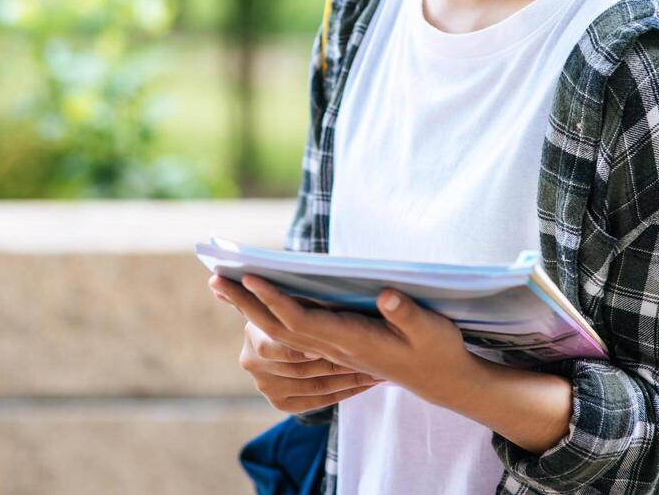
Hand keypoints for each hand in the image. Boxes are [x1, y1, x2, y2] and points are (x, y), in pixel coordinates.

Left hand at [208, 272, 474, 410]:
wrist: (443, 381)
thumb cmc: (438, 352)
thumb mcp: (432, 331)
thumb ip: (407, 314)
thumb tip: (384, 294)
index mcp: (352, 342)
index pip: (302, 322)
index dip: (275, 300)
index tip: (251, 277)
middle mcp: (336, 348)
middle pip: (279, 328)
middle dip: (246, 304)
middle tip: (215, 278)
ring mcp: (333, 348)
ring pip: (281, 331)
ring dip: (250, 309)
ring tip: (223, 283)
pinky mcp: (336, 344)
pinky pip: (293, 331)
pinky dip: (269, 313)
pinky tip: (255, 299)